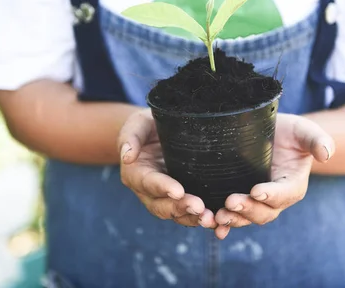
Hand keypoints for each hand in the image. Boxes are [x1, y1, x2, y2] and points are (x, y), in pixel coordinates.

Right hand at [118, 109, 217, 227]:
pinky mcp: (181, 198)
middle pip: (161, 206)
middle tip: (199, 208)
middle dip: (180, 208)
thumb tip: (127, 156)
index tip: (178, 191)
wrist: (159, 131)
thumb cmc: (147, 124)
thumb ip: (130, 137)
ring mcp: (165, 198)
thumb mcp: (137, 124)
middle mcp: (148, 191)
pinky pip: (189, 213)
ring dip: (192, 218)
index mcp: (135, 173)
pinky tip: (217, 221)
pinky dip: (201, 219)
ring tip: (210, 219)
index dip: (162, 188)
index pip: (148, 183)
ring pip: (176, 214)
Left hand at [213, 113, 333, 238]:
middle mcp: (276, 199)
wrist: (273, 134)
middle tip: (230, 202)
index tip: (256, 190)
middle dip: (248, 209)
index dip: (271, 195)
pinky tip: (212, 225)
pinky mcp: (242, 200)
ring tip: (218, 216)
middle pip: (264, 212)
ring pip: (247, 218)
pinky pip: (234, 217)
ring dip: (233, 219)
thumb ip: (317, 140)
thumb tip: (326, 154)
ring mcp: (258, 202)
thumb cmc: (292, 132)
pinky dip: (224, 224)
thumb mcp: (305, 131)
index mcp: (293, 185)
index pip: (285, 194)